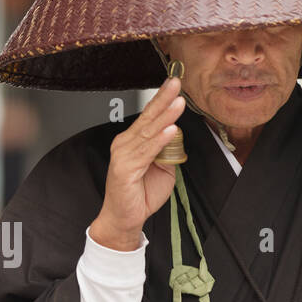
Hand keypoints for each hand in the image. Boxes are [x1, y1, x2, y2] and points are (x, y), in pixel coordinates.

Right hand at [88, 77, 185, 251]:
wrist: (124, 219)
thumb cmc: (140, 195)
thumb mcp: (162, 167)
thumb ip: (168, 149)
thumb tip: (176, 132)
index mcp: (132, 141)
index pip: (149, 116)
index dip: (162, 99)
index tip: (174, 84)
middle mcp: (125, 144)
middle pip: (147, 118)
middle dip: (163, 99)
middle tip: (175, 82)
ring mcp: (123, 155)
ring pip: (148, 132)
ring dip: (165, 117)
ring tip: (178, 103)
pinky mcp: (124, 169)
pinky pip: (145, 152)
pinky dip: (159, 141)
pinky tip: (171, 130)